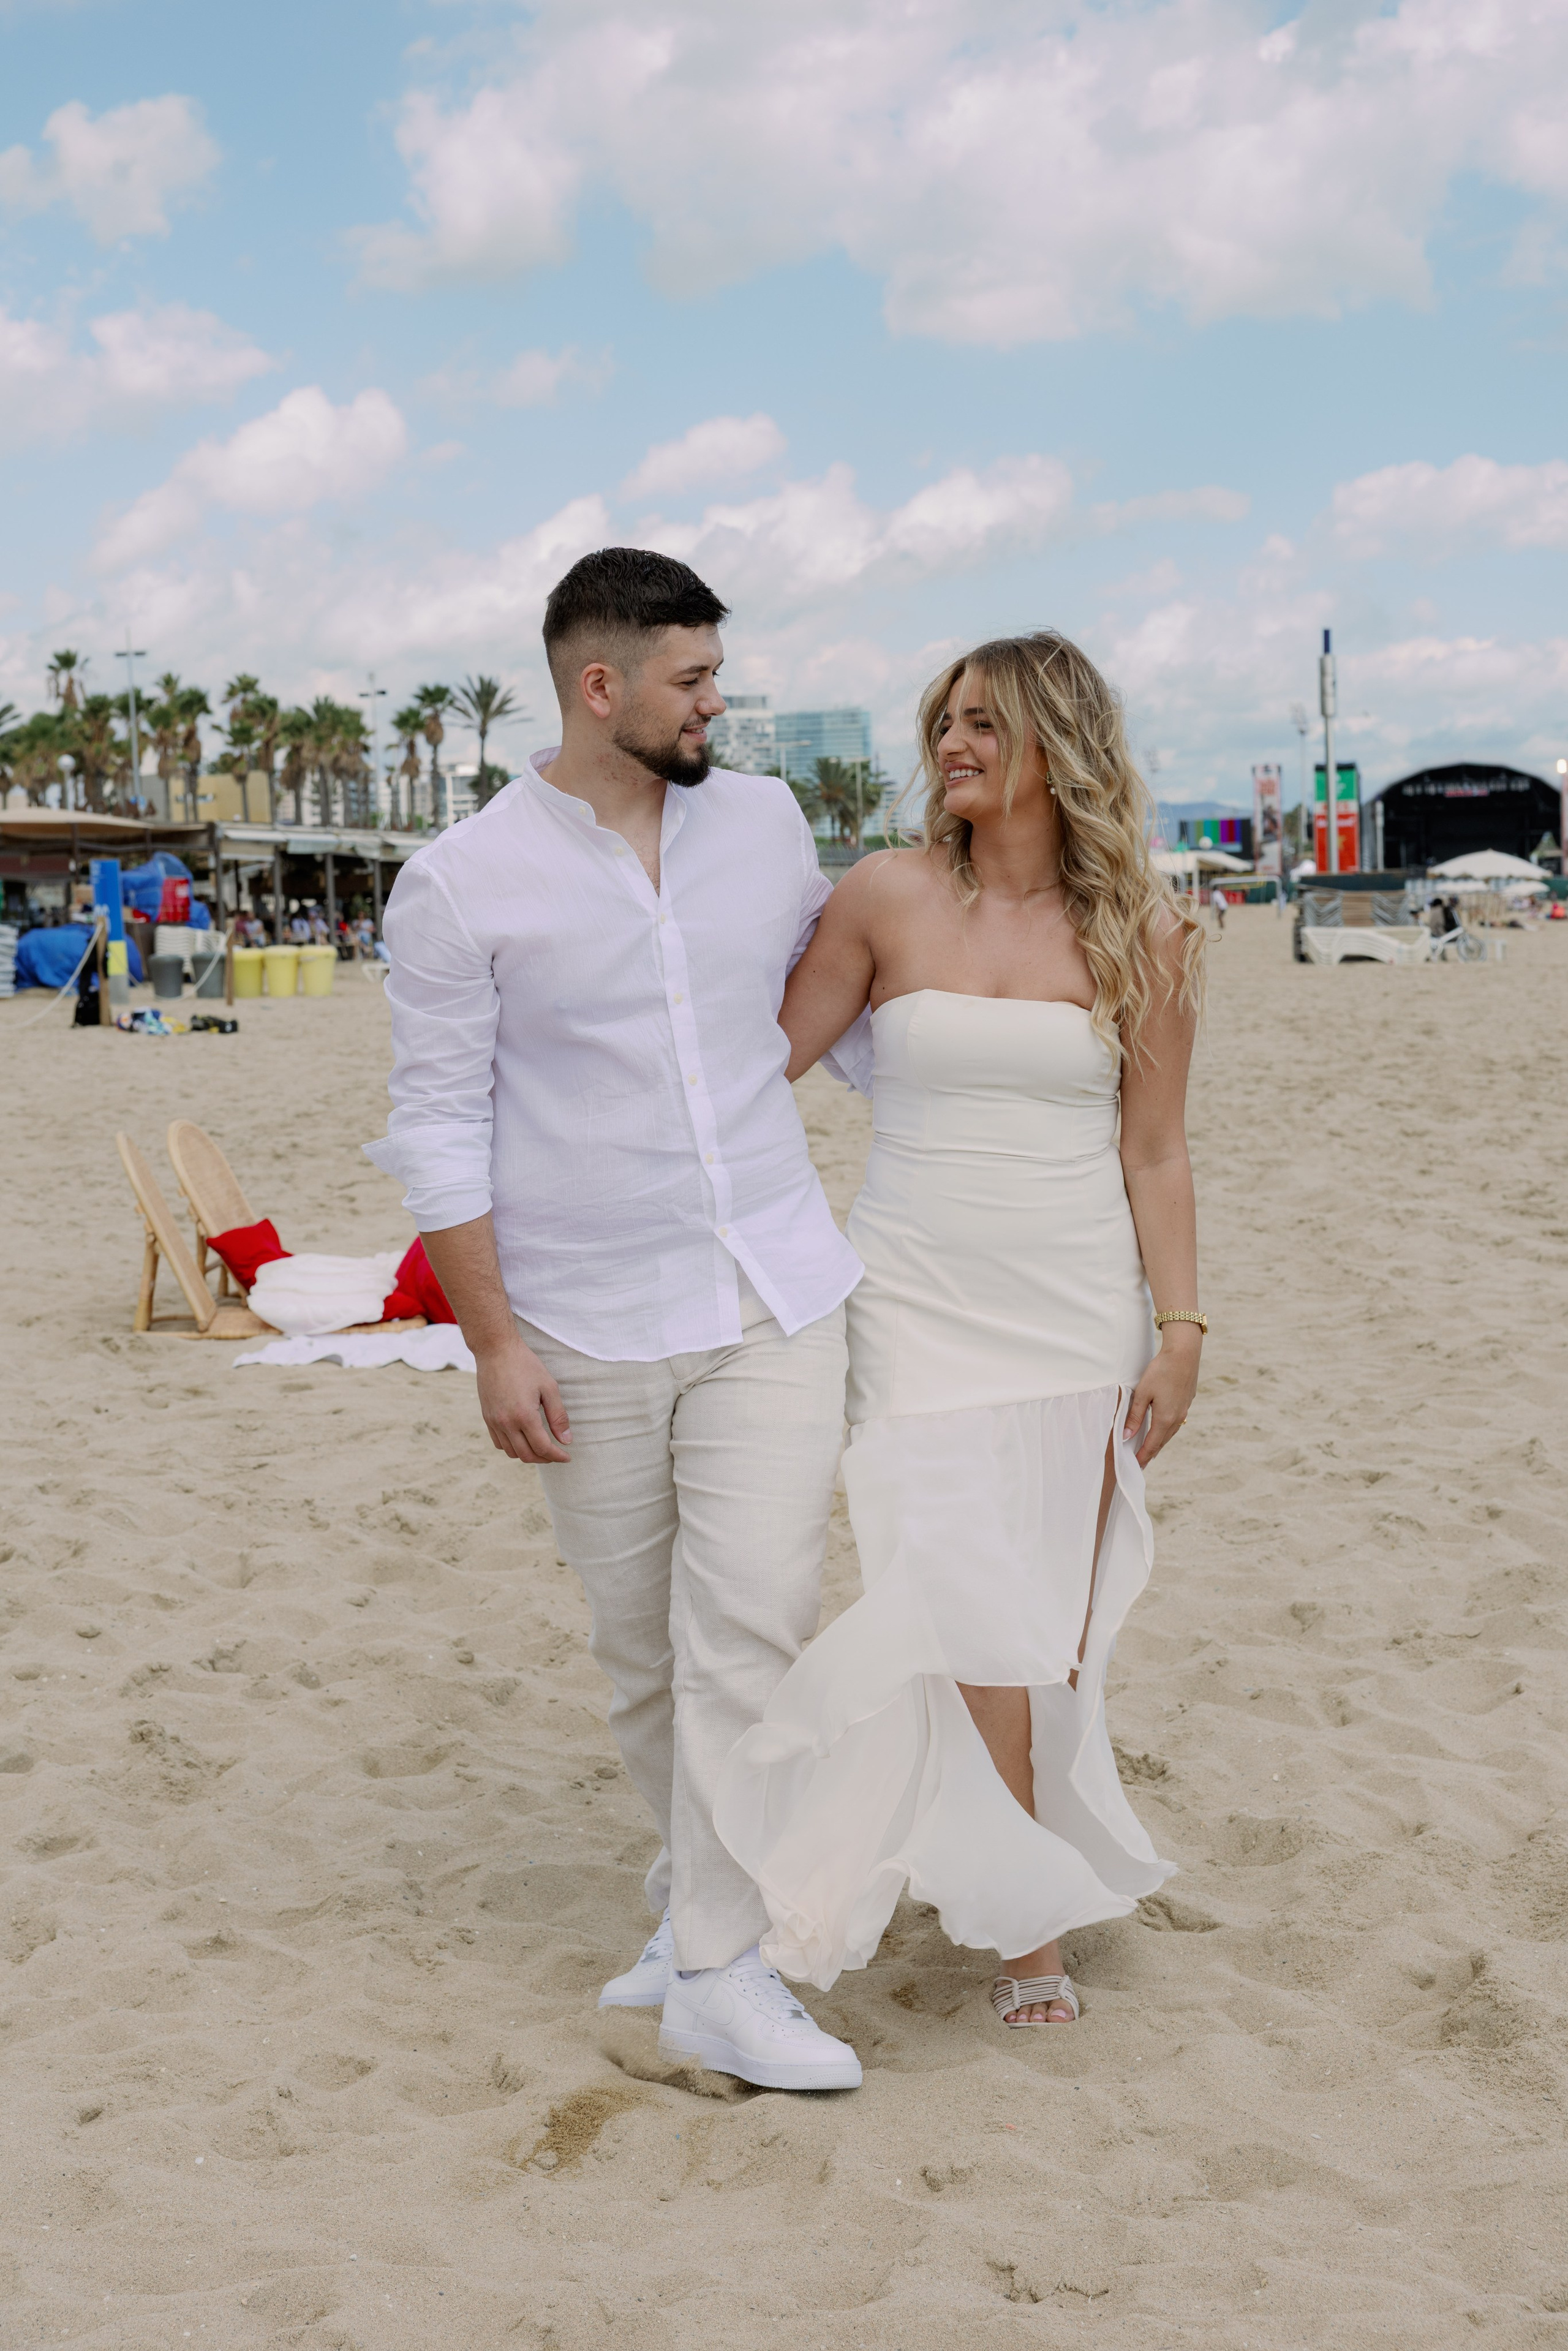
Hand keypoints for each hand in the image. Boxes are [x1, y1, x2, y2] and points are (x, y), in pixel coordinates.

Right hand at [474, 1333, 571, 1464]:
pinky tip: (523, 1438)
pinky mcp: (487, 1417)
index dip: (557, 1456)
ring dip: (528, 1454)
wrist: (495, 1350)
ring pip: (511, 1452)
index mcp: (524, 1416)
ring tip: (541, 1447)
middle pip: (526, 1455)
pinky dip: (512, 1447)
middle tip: (556, 1454)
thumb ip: (558, 1416)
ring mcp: (493, 1421)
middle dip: (544, 1459)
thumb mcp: (549, 1387)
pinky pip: (499, 1442)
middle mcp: (506, 1423)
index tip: (567, 1457)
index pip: (543, 1448)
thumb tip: (566, 1440)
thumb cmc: (525, 1365)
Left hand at [1123, 1328, 1199, 1467]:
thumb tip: (1126, 1437)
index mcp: (1165, 1419)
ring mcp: (1184, 1411)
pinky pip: (1175, 1423)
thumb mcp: (1142, 1393)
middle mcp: (1177, 1418)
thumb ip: (1134, 1416)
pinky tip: (1162, 1429)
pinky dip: (1166, 1431)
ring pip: (1170, 1433)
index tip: (1135, 1466)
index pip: (1151, 1445)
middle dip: (1151, 1453)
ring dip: (1159, 1443)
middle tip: (1141, 1463)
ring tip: (1150, 1450)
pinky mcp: (1187, 1402)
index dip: (1143, 1457)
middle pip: (1162, 1442)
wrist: (1184, 1354)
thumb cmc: (1161, 1371)